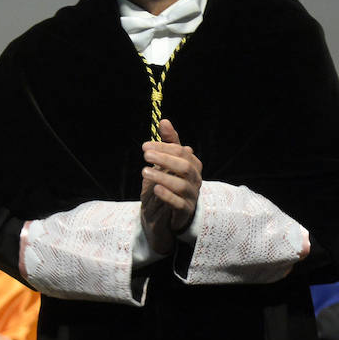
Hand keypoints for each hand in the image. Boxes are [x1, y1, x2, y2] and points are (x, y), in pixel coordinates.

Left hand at [140, 118, 202, 253]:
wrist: (163, 218)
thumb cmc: (165, 186)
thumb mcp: (164, 164)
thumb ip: (167, 144)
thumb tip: (164, 121)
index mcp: (192, 166)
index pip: (182, 152)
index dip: (165, 147)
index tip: (145, 146)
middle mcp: (194, 180)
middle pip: (185, 166)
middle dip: (165, 158)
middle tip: (145, 154)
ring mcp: (191, 196)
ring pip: (181, 184)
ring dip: (162, 176)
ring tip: (144, 171)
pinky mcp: (184, 212)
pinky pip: (179, 204)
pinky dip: (168, 195)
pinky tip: (156, 188)